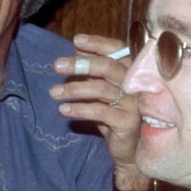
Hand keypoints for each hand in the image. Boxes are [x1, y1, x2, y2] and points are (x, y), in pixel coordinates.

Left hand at [50, 33, 150, 190]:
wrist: (128, 149)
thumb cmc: (114, 115)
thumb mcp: (103, 90)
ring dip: (74, 89)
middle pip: (108, 66)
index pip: (118, 50)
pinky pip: (100, 111)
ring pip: (101, 88)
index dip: (98, 43)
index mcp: (132, 72)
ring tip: (54, 92)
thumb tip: (77, 47)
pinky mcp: (127, 121)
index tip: (76, 41)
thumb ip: (93, 71)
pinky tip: (64, 110)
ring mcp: (134, 103)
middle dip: (80, 64)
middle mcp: (136, 84)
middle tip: (56, 65)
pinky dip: (79, 109)